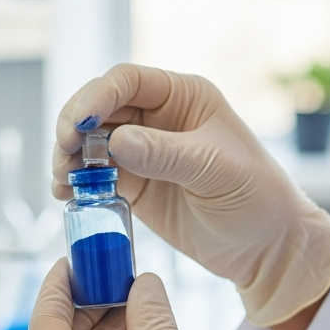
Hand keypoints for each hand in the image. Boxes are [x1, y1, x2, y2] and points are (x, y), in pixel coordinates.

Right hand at [52, 64, 329, 325]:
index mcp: (184, 97)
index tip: (79, 123)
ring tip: (62, 181)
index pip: (128, 81)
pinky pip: (95, 175)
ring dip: (70, 155)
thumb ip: (165, 154)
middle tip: (64, 152)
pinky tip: (67, 195)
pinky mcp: (134, 184)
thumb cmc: (258, 199)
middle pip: (100, 107)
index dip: (97, 96)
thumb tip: (116, 141)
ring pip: (90, 141)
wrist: (267, 248)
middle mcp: (159, 117)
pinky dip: (76, 181)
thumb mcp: (215, 171)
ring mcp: (143, 150)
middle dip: (74, 126)